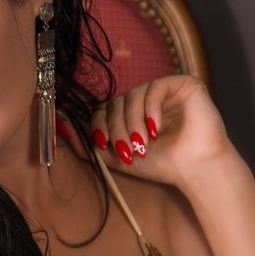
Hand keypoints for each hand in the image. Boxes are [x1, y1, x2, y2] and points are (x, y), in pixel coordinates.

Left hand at [65, 75, 234, 186]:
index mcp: (132, 111)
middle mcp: (147, 98)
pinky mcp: (184, 85)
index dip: (100, 123)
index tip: (103, 143)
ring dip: (132, 121)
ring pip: (133, 94)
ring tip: (142, 144)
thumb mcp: (117, 157)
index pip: (106, 107)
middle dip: (117, 127)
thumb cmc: (161, 165)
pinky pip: (156, 87)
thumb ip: (89, 145)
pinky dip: (151, 109)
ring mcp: (165, 90)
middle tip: (128, 149)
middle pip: (117, 101)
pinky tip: (155, 129)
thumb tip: (59, 127)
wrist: (195, 170)